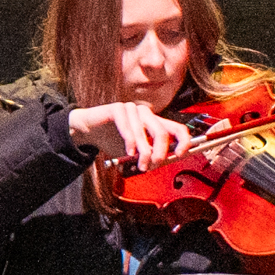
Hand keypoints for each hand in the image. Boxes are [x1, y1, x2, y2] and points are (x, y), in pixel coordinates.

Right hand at [68, 100, 197, 171]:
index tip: (180, 155)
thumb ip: (149, 155)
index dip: (184, 142)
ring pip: (144, 132)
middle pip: (162, 132)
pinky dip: (129, 142)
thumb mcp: (135, 153)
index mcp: (154, 123)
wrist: (90, 130)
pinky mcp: (117, 108)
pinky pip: (127, 127)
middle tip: (153, 165)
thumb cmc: (114, 140)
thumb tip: (162, 163)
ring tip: (139, 164)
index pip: (178, 128)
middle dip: (159, 153)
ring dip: (143, 152)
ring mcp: (132, 109)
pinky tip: (129, 151)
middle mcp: (146, 114)